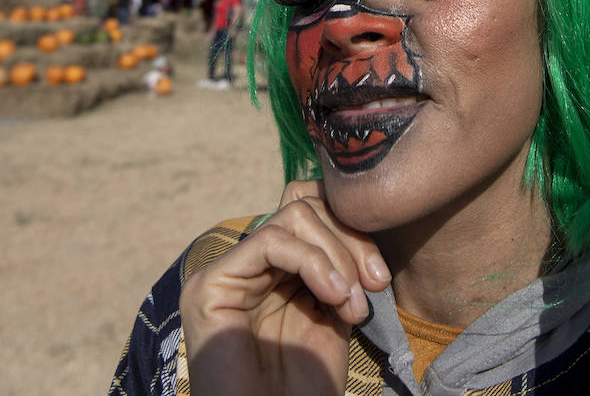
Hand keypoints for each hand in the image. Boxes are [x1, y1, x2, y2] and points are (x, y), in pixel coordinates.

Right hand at [180, 180, 391, 395]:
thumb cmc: (306, 387)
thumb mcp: (335, 316)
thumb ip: (341, 271)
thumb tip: (365, 223)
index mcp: (275, 273)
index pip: (315, 216)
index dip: (354, 233)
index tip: (380, 278)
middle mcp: (247, 268)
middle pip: (306, 210)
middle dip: (350, 241)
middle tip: (375, 285)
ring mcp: (225, 274)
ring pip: (291, 218)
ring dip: (336, 255)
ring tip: (352, 302)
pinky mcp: (209, 284)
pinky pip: (269, 242)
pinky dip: (312, 260)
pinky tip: (333, 295)